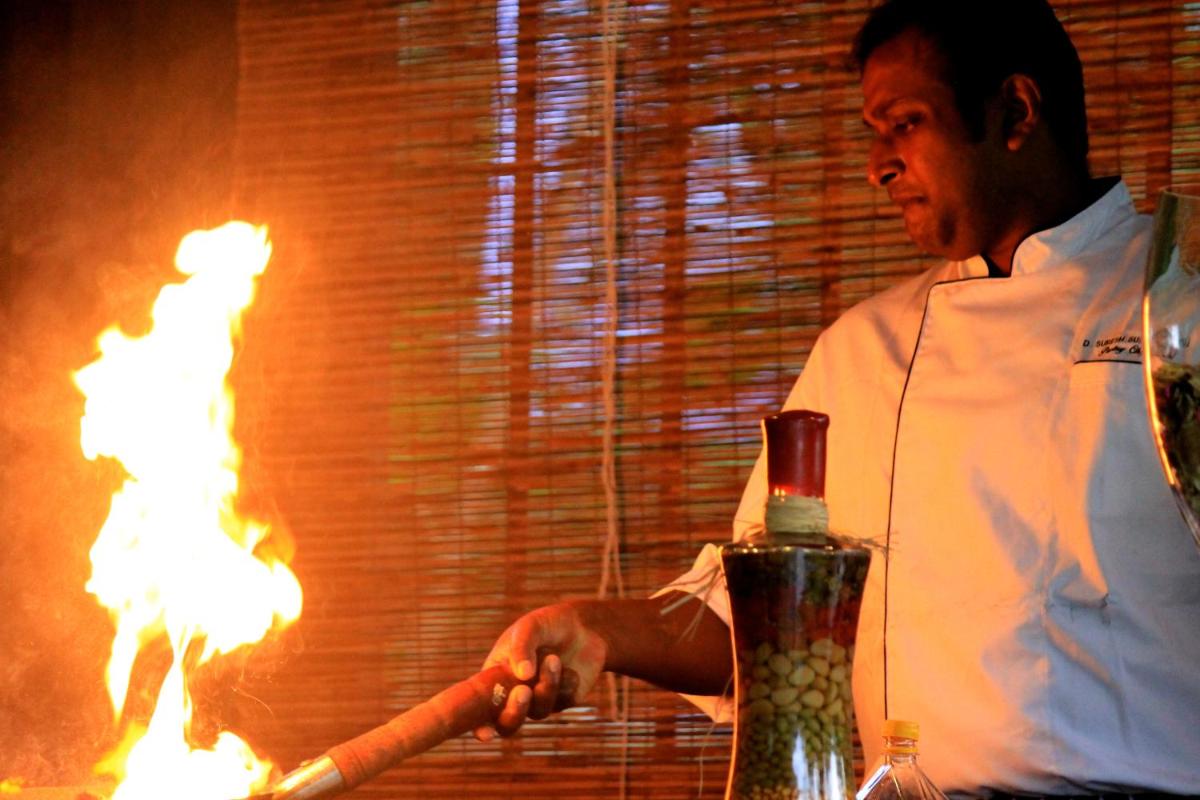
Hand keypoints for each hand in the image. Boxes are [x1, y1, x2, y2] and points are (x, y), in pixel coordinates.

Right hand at [474, 602, 606, 740]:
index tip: (486, 735)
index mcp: (495, 676)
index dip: (480, 727)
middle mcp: (514, 694)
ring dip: (546, 686)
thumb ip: (522, 648)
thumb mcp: (530, 627)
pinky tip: (570, 668)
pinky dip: (566, 684)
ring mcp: (539, 700)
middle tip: (524, 690)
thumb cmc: (546, 624)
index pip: (480, 708)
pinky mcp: (563, 701)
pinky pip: (562, 703)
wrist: (582, 625)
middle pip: (508, 723)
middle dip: (515, 711)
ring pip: (539, 711)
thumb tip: (523, 677)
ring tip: (554, 658)